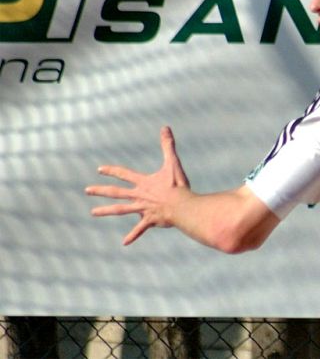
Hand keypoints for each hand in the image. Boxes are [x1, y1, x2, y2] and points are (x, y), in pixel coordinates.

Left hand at [86, 126, 191, 244]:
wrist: (183, 206)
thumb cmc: (178, 185)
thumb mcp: (173, 163)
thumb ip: (168, 145)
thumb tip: (165, 127)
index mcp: (144, 182)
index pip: (124, 174)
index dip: (112, 171)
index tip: (100, 169)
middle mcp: (139, 195)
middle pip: (116, 193)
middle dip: (101, 191)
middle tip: (87, 190)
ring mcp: (143, 209)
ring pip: (121, 210)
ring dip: (106, 211)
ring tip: (93, 213)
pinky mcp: (150, 220)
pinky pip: (139, 229)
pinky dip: (133, 235)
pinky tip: (124, 242)